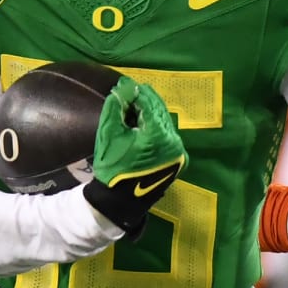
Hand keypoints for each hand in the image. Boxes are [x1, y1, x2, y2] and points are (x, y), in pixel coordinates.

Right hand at [82, 77, 186, 234]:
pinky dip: (157, 127)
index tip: (125, 84)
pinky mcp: (178, 161)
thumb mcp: (109, 135)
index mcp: (159, 136)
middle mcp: (175, 142)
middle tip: (132, 90)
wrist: (120, 202)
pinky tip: (145, 123)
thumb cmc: (112, 168)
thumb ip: (116, 108)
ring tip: (136, 105)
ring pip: (165, 124)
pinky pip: (168, 137)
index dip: (136, 92)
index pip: (149, 105)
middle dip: (145, 100)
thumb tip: (122, 89)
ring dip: (151, 113)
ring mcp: (178, 153)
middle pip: (160, 113)